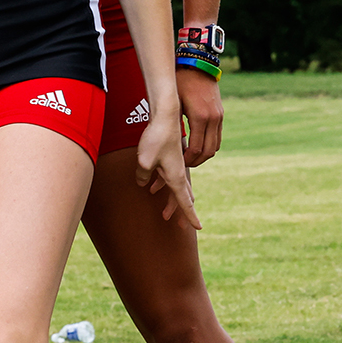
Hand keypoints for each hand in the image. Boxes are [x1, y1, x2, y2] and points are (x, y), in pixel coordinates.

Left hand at [135, 108, 201, 228]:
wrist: (166, 114)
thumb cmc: (157, 137)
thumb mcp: (145, 161)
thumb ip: (143, 176)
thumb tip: (142, 183)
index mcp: (176, 176)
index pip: (184, 201)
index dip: (190, 216)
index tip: (198, 227)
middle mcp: (178, 172)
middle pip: (183, 197)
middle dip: (182, 213)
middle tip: (182, 227)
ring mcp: (175, 164)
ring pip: (177, 188)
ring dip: (171, 201)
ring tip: (164, 213)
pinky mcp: (170, 157)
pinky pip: (168, 177)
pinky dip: (163, 186)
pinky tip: (153, 187)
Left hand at [176, 67, 223, 166]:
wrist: (198, 64)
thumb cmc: (181, 82)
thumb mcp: (174, 102)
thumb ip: (174, 123)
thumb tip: (166, 143)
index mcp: (200, 117)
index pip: (196, 148)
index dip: (187, 160)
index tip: (178, 163)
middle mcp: (213, 119)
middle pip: (208, 152)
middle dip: (196, 161)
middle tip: (184, 164)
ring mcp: (219, 117)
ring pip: (215, 146)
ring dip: (204, 155)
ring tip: (191, 157)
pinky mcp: (221, 114)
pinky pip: (218, 137)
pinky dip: (209, 145)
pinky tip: (198, 145)